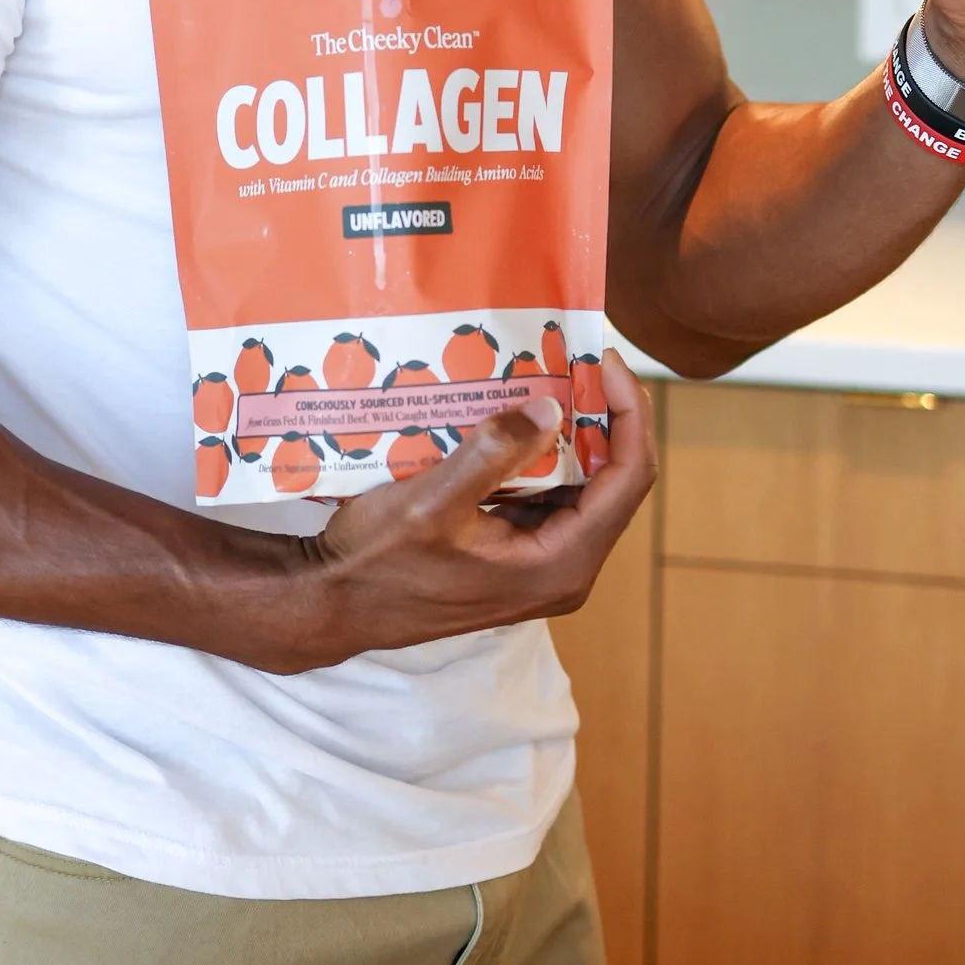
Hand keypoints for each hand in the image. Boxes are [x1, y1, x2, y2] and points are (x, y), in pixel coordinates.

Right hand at [285, 350, 656, 668]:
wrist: (335, 604)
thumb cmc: (379, 562)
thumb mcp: (431, 502)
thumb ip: (494, 455)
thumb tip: (551, 408)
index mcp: (561, 563)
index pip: (628, 479)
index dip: (628, 414)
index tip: (601, 361)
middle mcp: (565, 570)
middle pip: (614, 482)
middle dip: (602, 418)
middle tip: (573, 360)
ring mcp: (542, 566)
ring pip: (581, 489)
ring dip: (571, 436)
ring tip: (548, 376)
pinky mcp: (518, 558)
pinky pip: (548, 500)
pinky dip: (540, 459)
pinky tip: (515, 419)